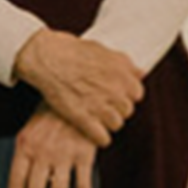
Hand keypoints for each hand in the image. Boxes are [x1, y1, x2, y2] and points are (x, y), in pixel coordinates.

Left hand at [4, 108, 101, 187]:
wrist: (78, 95)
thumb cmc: (51, 115)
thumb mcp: (31, 130)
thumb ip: (26, 154)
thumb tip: (22, 185)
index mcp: (25, 145)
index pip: (15, 181)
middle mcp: (43, 152)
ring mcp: (64, 154)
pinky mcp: (84, 155)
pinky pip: (82, 186)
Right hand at [13, 27, 141, 145]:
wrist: (46, 57)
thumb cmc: (71, 51)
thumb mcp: (104, 50)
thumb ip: (125, 64)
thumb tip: (140, 73)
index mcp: (122, 74)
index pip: (137, 94)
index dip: (125, 94)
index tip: (116, 95)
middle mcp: (114, 90)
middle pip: (127, 110)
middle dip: (117, 109)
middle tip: (104, 106)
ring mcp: (98, 105)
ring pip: (117, 124)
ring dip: (109, 123)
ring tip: (98, 119)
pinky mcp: (82, 117)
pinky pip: (102, 137)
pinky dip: (100, 138)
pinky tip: (95, 134)